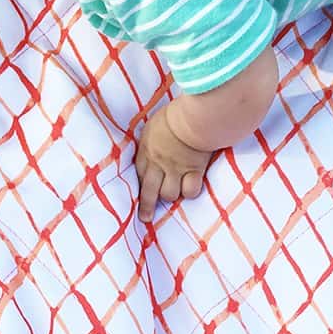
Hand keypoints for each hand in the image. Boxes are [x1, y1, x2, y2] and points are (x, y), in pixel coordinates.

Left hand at [134, 101, 213, 222]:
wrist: (193, 118)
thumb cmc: (175, 114)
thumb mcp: (155, 123)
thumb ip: (152, 137)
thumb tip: (152, 142)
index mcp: (147, 150)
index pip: (139, 174)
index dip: (139, 187)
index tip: (138, 196)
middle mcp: (159, 163)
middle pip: (149, 191)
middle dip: (147, 207)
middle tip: (146, 218)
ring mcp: (176, 169)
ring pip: (169, 194)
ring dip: (173, 194)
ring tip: (177, 190)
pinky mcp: (194, 171)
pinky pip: (190, 191)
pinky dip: (190, 191)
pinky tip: (192, 187)